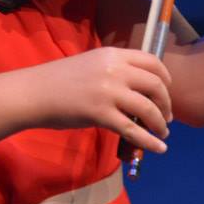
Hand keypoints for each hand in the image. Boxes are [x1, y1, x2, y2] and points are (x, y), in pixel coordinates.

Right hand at [27, 47, 172, 154]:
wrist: (35, 92)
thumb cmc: (60, 79)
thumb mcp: (92, 64)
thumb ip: (115, 70)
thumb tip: (139, 88)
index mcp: (113, 54)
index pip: (151, 61)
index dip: (165, 78)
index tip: (167, 91)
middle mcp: (115, 69)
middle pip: (155, 84)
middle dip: (166, 103)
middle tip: (167, 117)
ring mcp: (109, 91)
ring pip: (148, 108)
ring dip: (160, 123)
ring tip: (162, 133)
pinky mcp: (101, 114)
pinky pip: (133, 130)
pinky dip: (150, 141)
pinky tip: (158, 148)